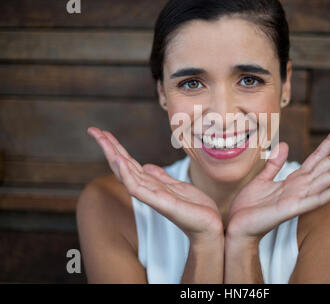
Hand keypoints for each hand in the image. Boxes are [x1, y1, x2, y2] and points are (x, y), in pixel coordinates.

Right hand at [87, 127, 222, 242]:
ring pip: (126, 173)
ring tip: (102, 139)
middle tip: (93, 130)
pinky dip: (127, 174)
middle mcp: (148, 189)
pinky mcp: (161, 202)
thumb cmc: (195, 208)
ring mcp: (152, 196)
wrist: (209, 226)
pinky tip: (119, 160)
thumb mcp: (178, 187)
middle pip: (123, 165)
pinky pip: (138, 188)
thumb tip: (147, 166)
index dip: (116, 147)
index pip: (129, 162)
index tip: (103, 132)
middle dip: (108, 147)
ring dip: (113, 156)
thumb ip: (161, 177)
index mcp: (152, 183)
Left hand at [225, 125, 329, 242]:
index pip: (317, 157)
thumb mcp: (262, 179)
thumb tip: (286, 145)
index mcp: (294, 180)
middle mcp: (301, 187)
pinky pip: (316, 199)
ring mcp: (299, 198)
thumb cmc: (249, 206)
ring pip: (327, 179)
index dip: (329, 142)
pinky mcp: (292, 209)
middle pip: (328, 165)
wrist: (237, 226)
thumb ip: (275, 163)